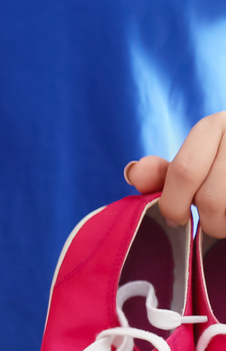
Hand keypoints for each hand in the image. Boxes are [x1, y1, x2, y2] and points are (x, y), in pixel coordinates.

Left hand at [126, 113, 225, 235]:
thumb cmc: (223, 164)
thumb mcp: (196, 161)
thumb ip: (164, 173)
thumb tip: (134, 173)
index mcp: (214, 126)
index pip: (184, 171)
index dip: (173, 204)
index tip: (176, 219)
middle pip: (212, 199)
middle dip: (209, 222)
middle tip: (213, 224)